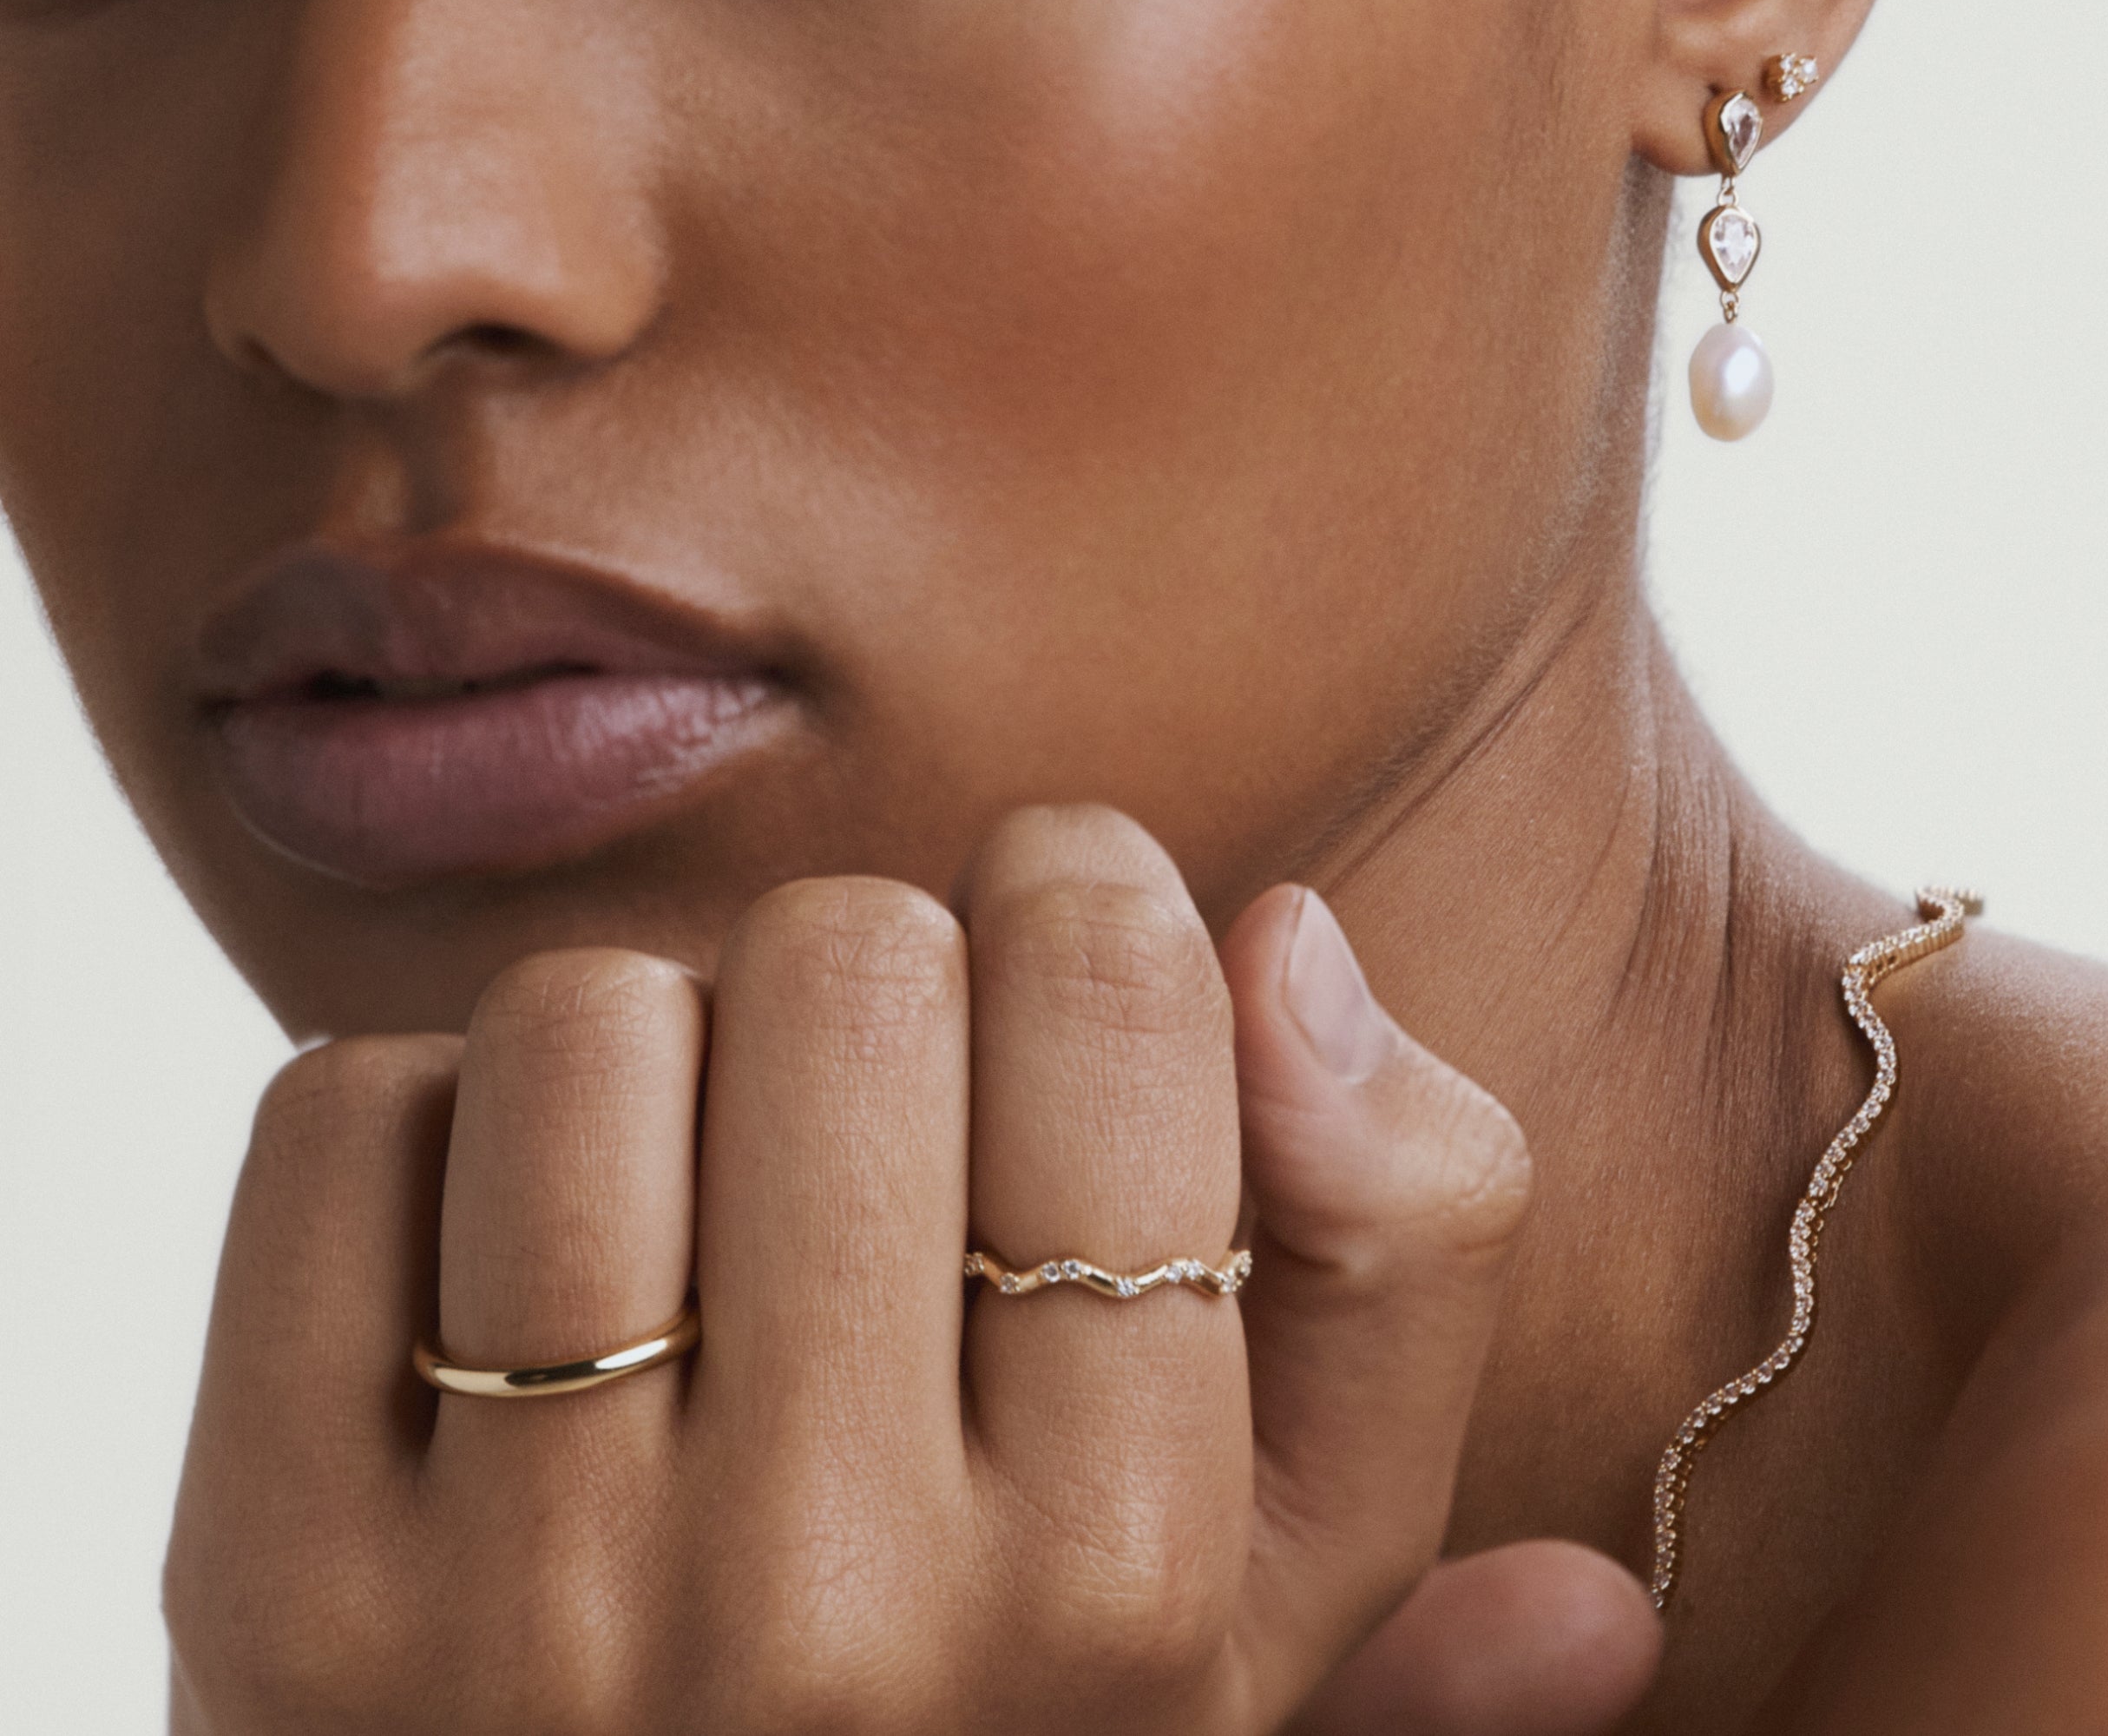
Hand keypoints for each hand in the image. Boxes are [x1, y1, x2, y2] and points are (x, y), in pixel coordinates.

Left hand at [165, 807, 1653, 1732]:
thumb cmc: (1018, 1710)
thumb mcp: (1299, 1552)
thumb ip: (1399, 1254)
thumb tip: (1288, 934)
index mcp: (1124, 1572)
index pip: (1102, 977)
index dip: (1083, 892)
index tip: (1057, 954)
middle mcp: (828, 1606)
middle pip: (844, 960)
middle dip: (876, 976)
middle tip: (876, 1110)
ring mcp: (523, 1619)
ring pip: (588, 1012)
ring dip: (655, 1041)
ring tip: (700, 1191)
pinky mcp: (270, 1593)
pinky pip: (340, 1118)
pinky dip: (428, 1121)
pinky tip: (513, 1268)